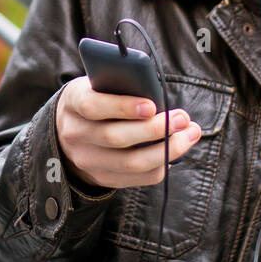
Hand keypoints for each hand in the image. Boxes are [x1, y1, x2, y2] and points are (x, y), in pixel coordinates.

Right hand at [54, 75, 202, 189]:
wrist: (71, 128)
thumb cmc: (97, 97)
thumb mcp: (100, 83)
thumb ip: (122, 86)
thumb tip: (157, 98)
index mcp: (73, 103)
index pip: (92, 106)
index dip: (122, 107)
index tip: (151, 106)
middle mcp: (75, 134)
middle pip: (115, 138)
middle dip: (155, 129)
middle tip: (182, 118)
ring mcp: (86, 160)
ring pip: (131, 162)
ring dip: (167, 149)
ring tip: (190, 133)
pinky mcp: (101, 178)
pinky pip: (138, 178)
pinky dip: (161, 164)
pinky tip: (176, 150)